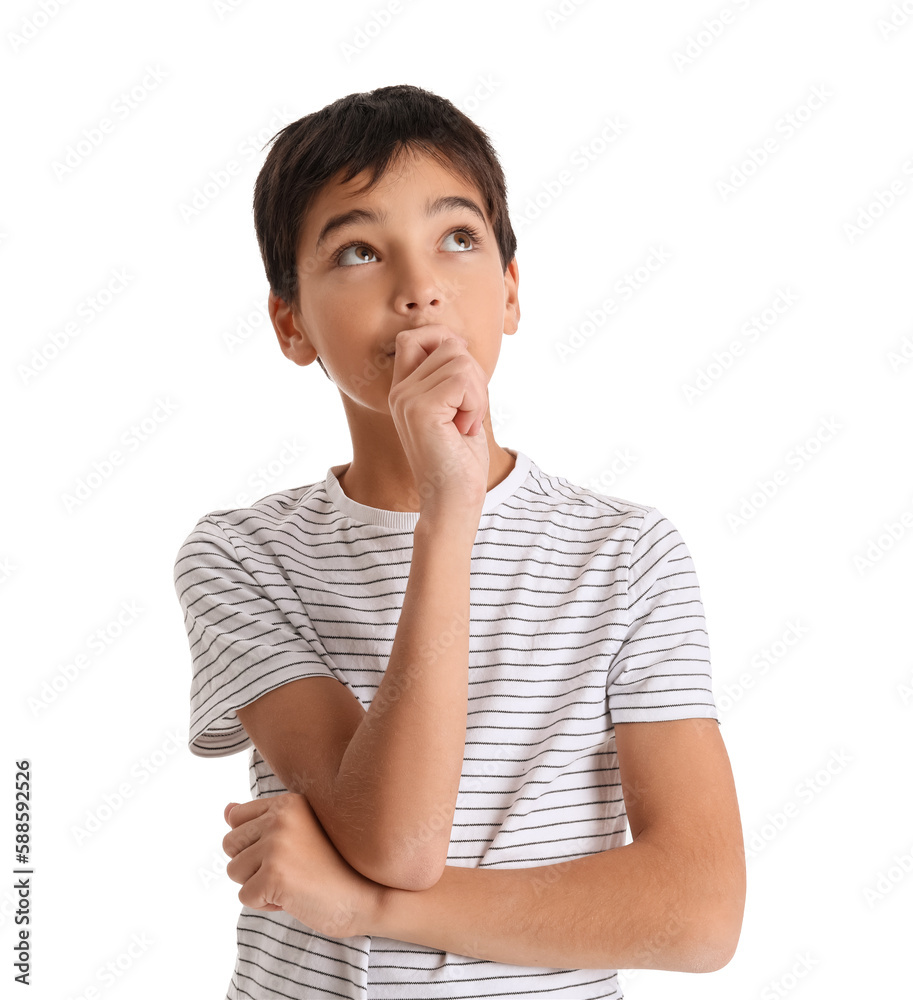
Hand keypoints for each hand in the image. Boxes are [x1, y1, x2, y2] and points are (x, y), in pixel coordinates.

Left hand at [222, 793, 383, 938]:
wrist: (369, 895)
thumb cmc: (334, 865)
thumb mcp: (299, 832)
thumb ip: (262, 819)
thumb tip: (226, 810)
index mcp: (288, 803)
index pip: (238, 818)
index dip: (254, 843)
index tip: (286, 852)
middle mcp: (280, 818)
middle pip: (230, 844)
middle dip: (252, 864)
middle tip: (290, 869)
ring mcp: (277, 845)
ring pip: (234, 871)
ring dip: (258, 885)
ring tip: (293, 882)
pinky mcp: (274, 875)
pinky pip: (245, 897)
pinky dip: (265, 904)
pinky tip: (294, 897)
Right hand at [388, 326, 490, 518]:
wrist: (452, 501)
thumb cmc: (460, 460)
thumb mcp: (457, 408)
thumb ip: (453, 376)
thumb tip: (459, 341)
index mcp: (403, 390)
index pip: (414, 337)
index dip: (445, 342)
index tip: (465, 378)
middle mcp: (399, 392)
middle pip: (449, 346)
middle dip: (474, 378)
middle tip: (468, 415)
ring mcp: (406, 399)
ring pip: (460, 361)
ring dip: (477, 395)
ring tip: (465, 425)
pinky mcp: (421, 409)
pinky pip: (463, 380)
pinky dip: (476, 404)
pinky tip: (465, 429)